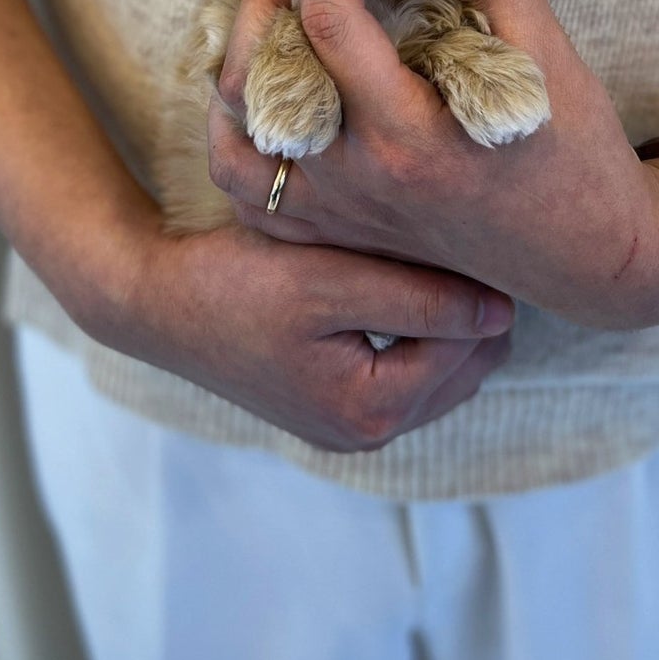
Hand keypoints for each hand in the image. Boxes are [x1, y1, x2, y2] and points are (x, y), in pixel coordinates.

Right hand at [73, 207, 514, 453]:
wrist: (154, 302)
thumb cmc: (234, 283)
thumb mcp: (330, 280)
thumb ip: (419, 297)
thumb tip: (504, 311)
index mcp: (369, 410)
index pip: (469, 346)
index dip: (477, 283)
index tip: (473, 226)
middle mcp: (364, 433)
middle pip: (465, 367)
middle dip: (468, 308)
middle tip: (460, 238)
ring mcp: (348, 425)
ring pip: (441, 370)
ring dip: (444, 318)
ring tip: (430, 254)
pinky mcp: (332, 405)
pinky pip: (407, 371)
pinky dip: (415, 330)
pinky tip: (399, 282)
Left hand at [208, 0, 658, 330]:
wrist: (583, 256)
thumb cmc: (572, 154)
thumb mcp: (549, 56)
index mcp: (411, 133)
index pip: (330, 26)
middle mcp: (359, 178)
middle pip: (264, 72)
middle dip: (270, 1)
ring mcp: (336, 213)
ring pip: (235, 131)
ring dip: (240, 66)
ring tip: (272, 27)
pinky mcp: (330, 233)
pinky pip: (245, 186)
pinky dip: (235, 134)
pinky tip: (262, 93)